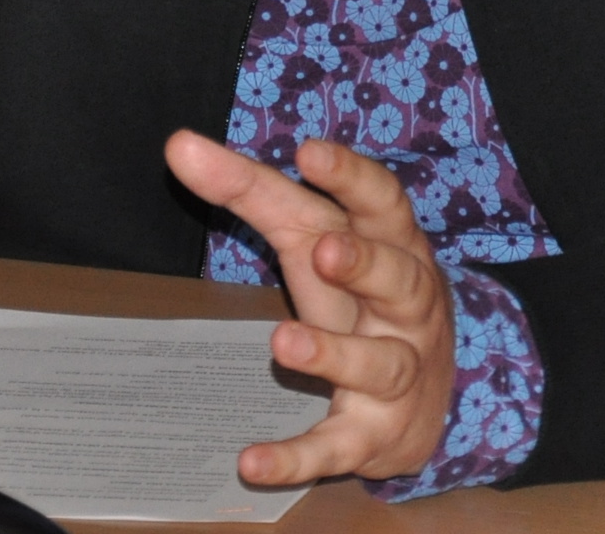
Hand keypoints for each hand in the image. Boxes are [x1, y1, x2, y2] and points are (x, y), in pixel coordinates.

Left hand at [165, 131, 451, 486]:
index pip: (383, 203)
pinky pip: (336, 446)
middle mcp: (407, 307)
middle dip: (366, 264)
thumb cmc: (357, 293)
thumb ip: (249, 190)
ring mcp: (398, 372)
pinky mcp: (373, 434)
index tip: (312, 153)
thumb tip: (179, 144)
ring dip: (335, 352)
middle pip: (398, 279)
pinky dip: (296, 457)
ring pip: (379, 362)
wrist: (425, 395)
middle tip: (325, 249)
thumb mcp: (312, 238)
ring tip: (282, 341)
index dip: (352, 178)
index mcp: (394, 245)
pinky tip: (251, 461)